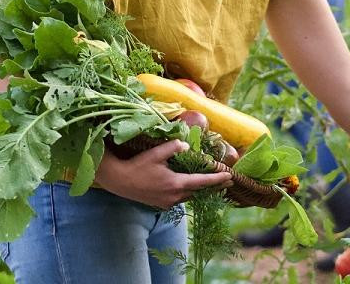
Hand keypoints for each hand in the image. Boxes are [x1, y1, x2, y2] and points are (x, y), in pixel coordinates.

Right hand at [94, 139, 232, 209]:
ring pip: (190, 196)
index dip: (217, 179)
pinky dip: (190, 193)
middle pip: (199, 191)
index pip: (202, 181)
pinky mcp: (162, 204)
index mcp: (176, 184)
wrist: (120, 181)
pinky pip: (181, 199)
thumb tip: (187, 145)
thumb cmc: (138, 165)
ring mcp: (168, 202)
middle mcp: (175, 196)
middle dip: (214, 186)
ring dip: (202, 190)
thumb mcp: (156, 153)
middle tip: (229, 182)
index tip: (230, 176)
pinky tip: (191, 188)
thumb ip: (173, 147)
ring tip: (214, 185)